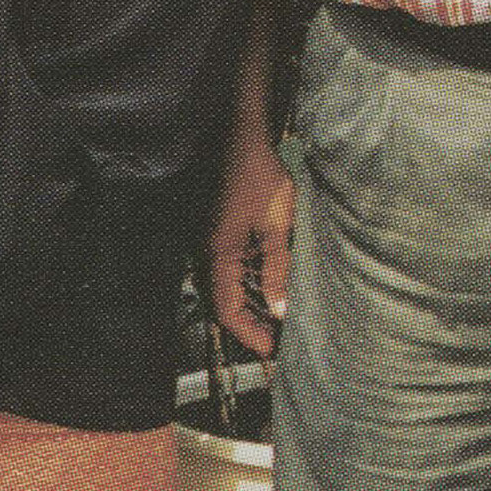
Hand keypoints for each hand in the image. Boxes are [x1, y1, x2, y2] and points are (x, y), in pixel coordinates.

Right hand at [207, 132, 294, 362]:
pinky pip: (233, 271)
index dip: (249, 335)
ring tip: (280, 324)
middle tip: (280, 343)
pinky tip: (273, 292)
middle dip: (251, 327)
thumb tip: (280, 310)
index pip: (227, 310)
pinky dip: (252, 287)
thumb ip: (278, 269)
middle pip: (225, 304)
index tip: (273, 351)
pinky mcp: (223, 235)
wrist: (242, 139)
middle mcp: (210, 254)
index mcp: (219, 255)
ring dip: (252, 308)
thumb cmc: (261, 178)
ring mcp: (214, 244)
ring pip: (230, 289)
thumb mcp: (277, 227)